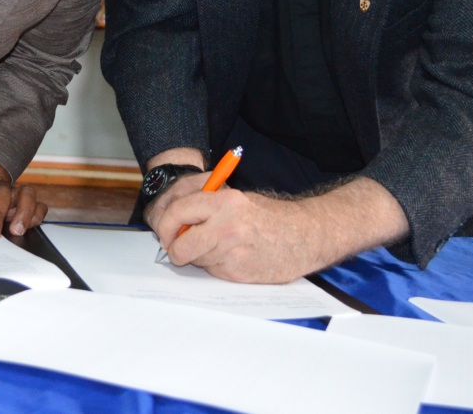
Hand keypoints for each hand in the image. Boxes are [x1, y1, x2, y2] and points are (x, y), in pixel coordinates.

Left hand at [153, 177, 409, 283]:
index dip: (166, 225)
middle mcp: (227, 225)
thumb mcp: (240, 200)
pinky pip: (213, 271)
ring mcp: (233, 251)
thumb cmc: (272, 217)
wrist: (306, 237)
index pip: (178, 211)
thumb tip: (177, 219)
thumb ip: (208, 208)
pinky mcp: (239, 272)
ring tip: (219, 247)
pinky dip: (216, 266)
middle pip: (181, 244)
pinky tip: (233, 257)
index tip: (166, 231)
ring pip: (196, 259)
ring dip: (199, 257)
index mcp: (225, 201)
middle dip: (176, 248)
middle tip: (179, 248)